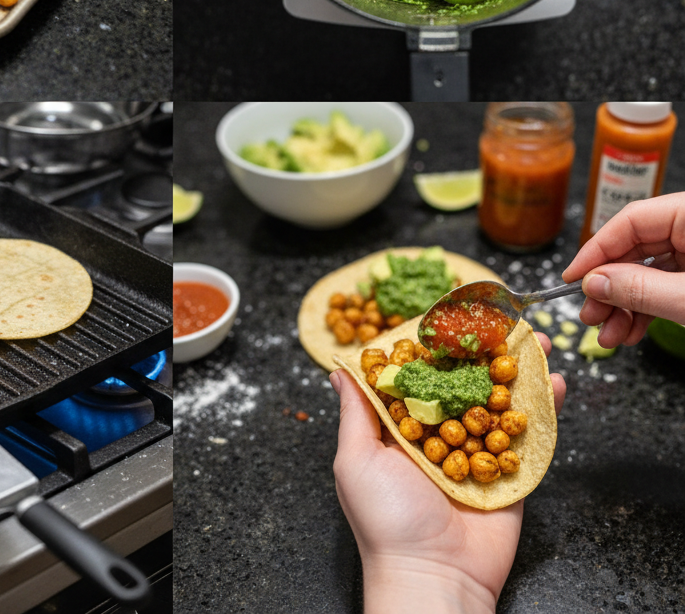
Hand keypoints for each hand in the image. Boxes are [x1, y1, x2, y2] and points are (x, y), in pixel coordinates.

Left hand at [330, 333, 565, 613]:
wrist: (433, 579)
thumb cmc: (385, 520)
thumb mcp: (356, 458)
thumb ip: (355, 411)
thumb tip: (338, 366)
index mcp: (402, 431)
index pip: (418, 379)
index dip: (432, 349)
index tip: (447, 315)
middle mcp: (441, 438)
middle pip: (463, 386)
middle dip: (481, 354)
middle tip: (500, 321)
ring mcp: (478, 454)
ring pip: (499, 404)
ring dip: (518, 373)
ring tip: (535, 340)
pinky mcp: (511, 476)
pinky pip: (529, 438)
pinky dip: (545, 410)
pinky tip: (555, 381)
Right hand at [562, 192, 684, 346]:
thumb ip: (641, 288)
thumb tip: (593, 283)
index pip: (631, 220)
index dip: (596, 250)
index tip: (572, 279)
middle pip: (636, 249)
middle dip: (610, 288)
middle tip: (589, 315)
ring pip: (649, 273)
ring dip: (624, 307)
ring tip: (608, 336)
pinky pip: (666, 287)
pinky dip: (646, 310)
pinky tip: (630, 332)